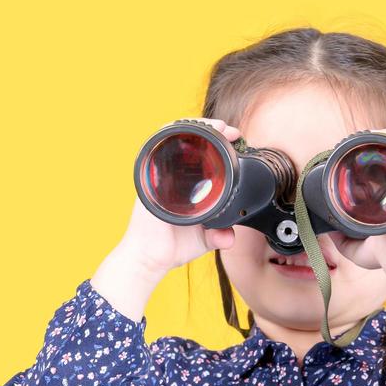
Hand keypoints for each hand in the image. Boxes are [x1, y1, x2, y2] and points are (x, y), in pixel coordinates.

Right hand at [115, 117, 239, 276]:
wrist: (152, 258)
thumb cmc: (172, 247)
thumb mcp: (204, 239)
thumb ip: (219, 236)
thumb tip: (230, 237)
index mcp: (186, 187)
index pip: (201, 157)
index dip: (218, 145)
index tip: (237, 142)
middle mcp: (172, 177)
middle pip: (189, 142)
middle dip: (211, 130)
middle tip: (230, 131)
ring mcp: (160, 174)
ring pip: (174, 137)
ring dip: (196, 127)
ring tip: (217, 127)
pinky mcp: (149, 176)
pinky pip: (156, 145)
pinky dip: (170, 131)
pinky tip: (186, 127)